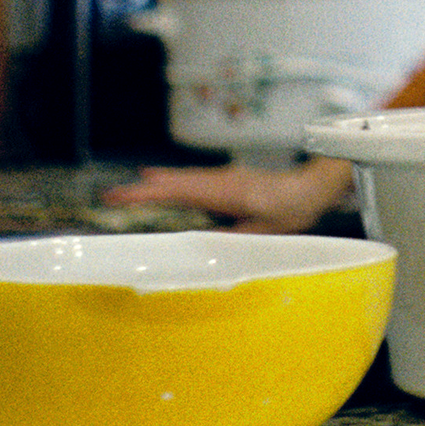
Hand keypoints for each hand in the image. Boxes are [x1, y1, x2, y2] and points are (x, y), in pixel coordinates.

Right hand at [99, 160, 352, 232]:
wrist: (312, 187)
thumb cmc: (291, 208)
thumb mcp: (263, 230)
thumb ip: (233, 236)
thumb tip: (201, 247)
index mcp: (226, 192)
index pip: (180, 192)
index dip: (150, 194)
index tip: (124, 195)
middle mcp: (221, 180)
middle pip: (176, 183)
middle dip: (144, 189)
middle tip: (112, 194)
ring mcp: (224, 178)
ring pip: (184, 180)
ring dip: (158, 184)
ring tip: (131, 188)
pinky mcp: (228, 181)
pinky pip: (195, 181)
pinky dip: (175, 183)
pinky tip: (166, 186)